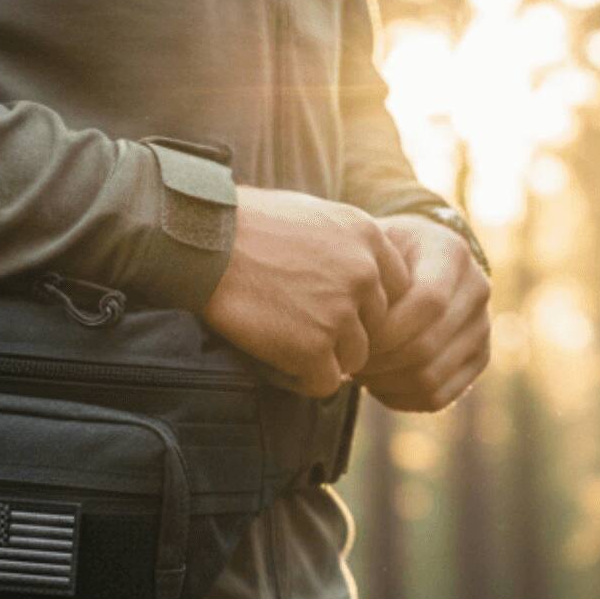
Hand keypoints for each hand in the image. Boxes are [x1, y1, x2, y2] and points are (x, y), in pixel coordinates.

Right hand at [201, 187, 409, 398]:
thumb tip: (352, 276)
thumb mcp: (311, 214)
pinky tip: (276, 364)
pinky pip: (325, 383)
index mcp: (367, 236)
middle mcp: (364, 273)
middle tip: (304, 331)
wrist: (204, 241)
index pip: (395, 288)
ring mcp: (341, 312)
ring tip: (285, 346)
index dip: (365, 305)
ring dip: (324, 359)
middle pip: (376, 326)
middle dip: (345, 334)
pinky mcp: (314, 347)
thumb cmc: (245, 224)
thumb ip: (343, 244)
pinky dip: (301, 380)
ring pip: (354, 358)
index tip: (334, 308)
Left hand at [355, 214, 490, 412]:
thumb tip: (351, 323)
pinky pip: (436, 397)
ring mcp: (481, 328)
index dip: (386, 328)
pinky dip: (399, 398)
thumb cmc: (380, 257)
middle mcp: (477, 289)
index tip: (354, 334)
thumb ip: (367, 276)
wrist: (411, 264)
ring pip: (429, 378)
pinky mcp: (478, 359)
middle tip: (346, 359)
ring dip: (385, 382)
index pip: (428, 302)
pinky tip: (376, 383)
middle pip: (426, 346)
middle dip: (379, 360)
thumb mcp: (370, 250)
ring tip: (359, 370)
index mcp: (451, 253)